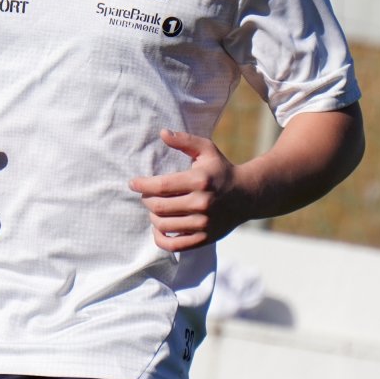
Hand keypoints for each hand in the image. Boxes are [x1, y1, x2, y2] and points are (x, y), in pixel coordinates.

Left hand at [128, 128, 244, 251]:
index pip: (161, 186)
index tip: (133, 183)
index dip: (142, 184)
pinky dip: (160, 239)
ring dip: (152, 216)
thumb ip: (185, 141)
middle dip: (146, 200)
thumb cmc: (221, 170)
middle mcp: (202, 203)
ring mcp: (204, 223)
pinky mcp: (205, 238)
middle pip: (159, 207)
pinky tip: (158, 229)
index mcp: (200, 181)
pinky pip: (174, 245)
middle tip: (146, 195)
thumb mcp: (207, 150)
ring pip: (163, 225)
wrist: (247, 196)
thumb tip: (162, 133)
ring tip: (155, 209)